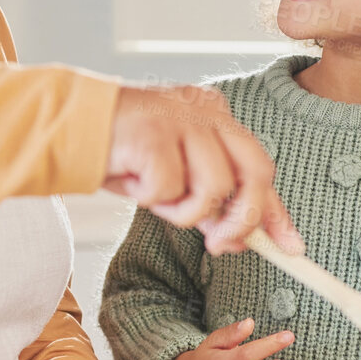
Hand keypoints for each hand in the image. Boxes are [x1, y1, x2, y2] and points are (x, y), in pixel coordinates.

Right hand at [104, 84, 303, 255]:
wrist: (68, 127)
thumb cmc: (123, 155)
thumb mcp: (176, 182)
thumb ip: (209, 205)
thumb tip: (239, 242)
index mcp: (216, 117)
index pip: (260, 168)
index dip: (276, 212)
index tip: (291, 247)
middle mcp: (207, 112)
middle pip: (255, 172)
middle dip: (243, 218)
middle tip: (219, 245)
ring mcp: (182, 118)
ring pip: (213, 187)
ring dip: (183, 210)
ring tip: (154, 197)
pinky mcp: (155, 131)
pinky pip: (170, 188)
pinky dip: (151, 198)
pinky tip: (132, 180)